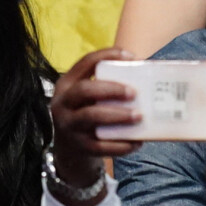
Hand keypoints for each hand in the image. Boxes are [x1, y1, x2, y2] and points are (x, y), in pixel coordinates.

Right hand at [50, 47, 141, 205]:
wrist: (68, 149)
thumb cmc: (86, 112)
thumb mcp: (86, 96)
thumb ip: (105, 84)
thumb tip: (143, 72)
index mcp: (67, 84)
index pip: (85, 63)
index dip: (107, 56)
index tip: (131, 57)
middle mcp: (63, 103)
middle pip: (84, 89)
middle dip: (111, 89)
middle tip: (134, 92)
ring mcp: (69, 126)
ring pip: (91, 116)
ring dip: (118, 115)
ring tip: (139, 116)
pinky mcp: (79, 147)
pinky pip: (101, 146)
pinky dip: (120, 144)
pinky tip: (137, 141)